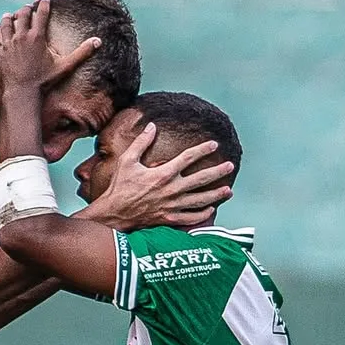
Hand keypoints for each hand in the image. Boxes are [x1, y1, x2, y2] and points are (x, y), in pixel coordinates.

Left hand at [0, 0, 101, 91]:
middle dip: (26, 9)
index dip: (43, 5)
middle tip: (28, 7)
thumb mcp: (65, 66)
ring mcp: (8, 44)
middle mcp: (21, 36)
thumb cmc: (45, 81)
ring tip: (9, 15)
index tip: (44, 0)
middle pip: (22, 15)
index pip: (41, 14)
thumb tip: (99, 41)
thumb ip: (82, 53)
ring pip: (6, 24)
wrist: (23, 94)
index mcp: (37, 37)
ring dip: (8, 18)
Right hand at [85, 122, 234, 229]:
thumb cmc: (120, 187)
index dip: (203, 149)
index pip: (189, 158)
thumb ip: (141, 142)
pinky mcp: (169, 219)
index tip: (214, 144)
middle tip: (230, 166)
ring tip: (229, 190)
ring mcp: (172, 206)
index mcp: (163, 173)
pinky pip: (191, 218)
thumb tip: (152, 126)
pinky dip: (203, 214)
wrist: (114, 214)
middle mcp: (172, 190)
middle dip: (218, 172)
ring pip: (200, 200)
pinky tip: (211, 209)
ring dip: (216, 195)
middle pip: (201, 179)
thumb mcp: (127, 160)